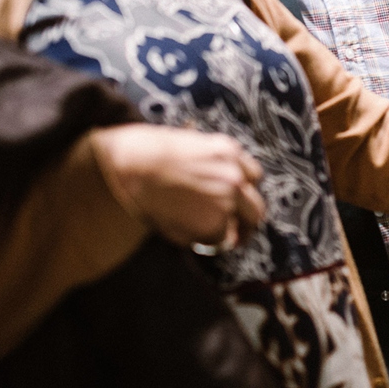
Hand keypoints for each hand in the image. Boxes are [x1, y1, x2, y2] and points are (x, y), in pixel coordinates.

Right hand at [92, 124, 265, 248]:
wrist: (132, 167)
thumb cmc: (148, 155)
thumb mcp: (189, 146)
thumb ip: (209, 164)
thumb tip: (210, 183)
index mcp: (229, 152)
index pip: (252, 176)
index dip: (242, 192)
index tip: (236, 204)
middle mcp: (236, 175)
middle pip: (256, 207)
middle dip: (246, 222)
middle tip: (236, 234)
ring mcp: (228, 200)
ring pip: (240, 226)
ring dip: (226, 233)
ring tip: (204, 235)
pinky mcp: (215, 223)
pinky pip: (217, 239)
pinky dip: (203, 241)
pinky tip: (184, 231)